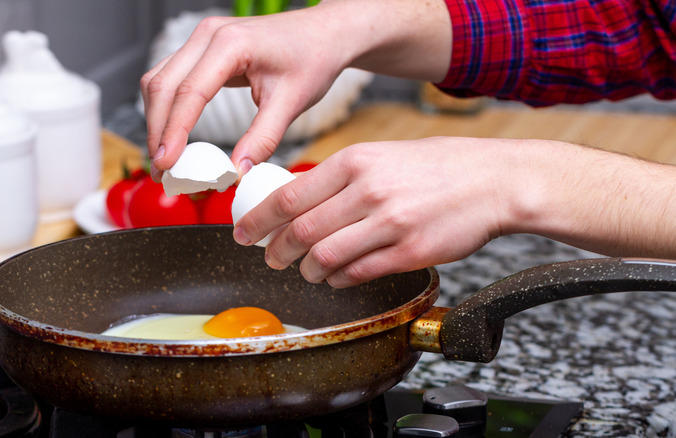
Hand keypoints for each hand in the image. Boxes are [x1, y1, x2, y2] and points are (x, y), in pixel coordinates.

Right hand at [141, 7, 346, 179]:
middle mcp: (208, 35)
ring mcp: (202, 39)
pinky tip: (172, 136)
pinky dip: (167, 108)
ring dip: (157, 120)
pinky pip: (171, 77)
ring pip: (159, 81)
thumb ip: (263, 139)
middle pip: (162, 86)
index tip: (166, 164)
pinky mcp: (202, 48)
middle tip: (161, 172)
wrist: (324, 34)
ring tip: (164, 159)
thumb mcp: (291, 103)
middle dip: (157, 131)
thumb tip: (236, 172)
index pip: (189, 93)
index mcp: (231, 43)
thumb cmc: (313, 60)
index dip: (173, 132)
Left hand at [233, 137, 514, 286]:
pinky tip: (337, 276)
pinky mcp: (409, 252)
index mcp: (356, 162)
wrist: (495, 180)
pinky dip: (339, 279)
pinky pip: (358, 274)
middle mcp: (369, 191)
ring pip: (326, 257)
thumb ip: (341, 177)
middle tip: (271, 257)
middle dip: (277, 251)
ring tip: (306, 270)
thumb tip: (298, 202)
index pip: (290, 197)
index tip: (245, 233)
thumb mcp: (382, 155)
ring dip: (308, 269)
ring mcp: (390, 224)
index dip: (259, 221)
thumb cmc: (439, 166)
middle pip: (301, 232)